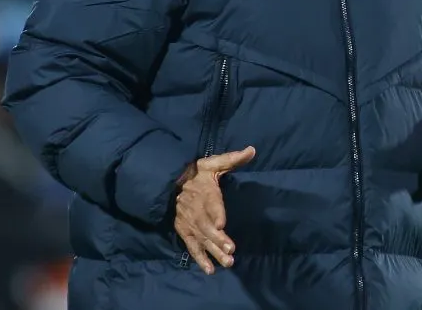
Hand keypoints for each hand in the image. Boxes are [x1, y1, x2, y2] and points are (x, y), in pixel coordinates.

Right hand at [174, 146, 255, 274]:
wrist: (169, 182)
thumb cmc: (196, 173)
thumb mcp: (212, 163)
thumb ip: (231, 159)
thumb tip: (252, 150)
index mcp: (204, 191)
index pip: (211, 202)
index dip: (216, 213)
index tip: (221, 224)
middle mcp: (196, 209)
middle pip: (207, 226)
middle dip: (218, 239)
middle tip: (230, 251)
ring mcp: (189, 222)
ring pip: (202, 238)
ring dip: (213, 251)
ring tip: (227, 262)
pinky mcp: (184, 231)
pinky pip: (192, 246)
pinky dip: (199, 258)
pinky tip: (209, 270)